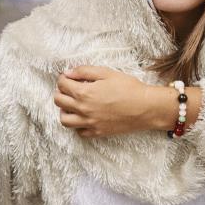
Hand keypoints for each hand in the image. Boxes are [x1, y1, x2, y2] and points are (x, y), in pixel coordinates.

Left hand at [53, 65, 175, 137]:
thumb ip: (84, 71)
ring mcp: (89, 123)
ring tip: (72, 105)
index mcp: (84, 93)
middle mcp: (83, 109)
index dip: (63, 78)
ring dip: (64, 111)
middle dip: (61, 92)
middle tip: (69, 89)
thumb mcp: (107, 73)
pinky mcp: (97, 133)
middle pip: (59, 102)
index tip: (68, 77)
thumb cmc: (129, 88)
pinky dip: (78, 125)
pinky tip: (84, 117)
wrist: (146, 107)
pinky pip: (79, 132)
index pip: (62, 85)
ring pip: (64, 120)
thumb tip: (68, 73)